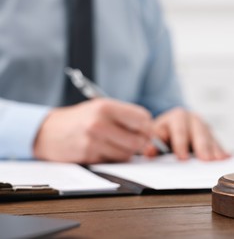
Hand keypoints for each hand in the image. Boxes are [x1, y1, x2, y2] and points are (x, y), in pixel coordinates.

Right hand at [34, 98, 152, 163]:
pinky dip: (114, 158)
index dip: (147, 126)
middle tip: (134, 141)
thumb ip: (125, 117)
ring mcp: (94, 140)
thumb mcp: (101, 108)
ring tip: (117, 144)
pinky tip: (104, 150)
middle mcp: (100, 122)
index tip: (144, 129)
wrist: (48, 132)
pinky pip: (114, 161)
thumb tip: (150, 132)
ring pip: (128, 153)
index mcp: (106, 107)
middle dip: (140, 142)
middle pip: (138, 139)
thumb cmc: (80, 119)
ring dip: (127, 152)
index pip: (142, 118)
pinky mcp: (89, 155)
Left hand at [143, 107, 229, 160]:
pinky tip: (226, 158)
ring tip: (218, 161)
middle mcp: (193, 119)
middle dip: (202, 147)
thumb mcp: (154, 135)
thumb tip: (149, 150)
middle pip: (199, 133)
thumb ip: (152, 143)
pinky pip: (217, 143)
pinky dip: (221, 151)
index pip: (179, 130)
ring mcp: (204, 127)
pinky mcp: (212, 135)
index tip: (182, 157)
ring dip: (214, 150)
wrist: (171, 126)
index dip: (180, 144)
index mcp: (177, 117)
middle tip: (206, 160)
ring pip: (211, 138)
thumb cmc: (162, 133)